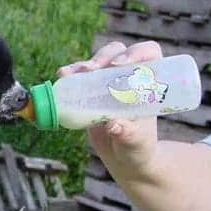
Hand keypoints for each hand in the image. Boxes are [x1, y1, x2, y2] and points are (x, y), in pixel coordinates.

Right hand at [57, 41, 162, 177]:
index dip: (136, 52)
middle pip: (117, 52)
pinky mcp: (90, 92)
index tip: (120, 64)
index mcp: (148, 84)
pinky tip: (62, 77)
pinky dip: (70, 75)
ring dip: (83, 64)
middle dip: (103, 57)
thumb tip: (114, 125)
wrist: (124, 158)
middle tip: (91, 69)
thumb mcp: (137, 143)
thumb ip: (128, 134)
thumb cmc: (138, 148)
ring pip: (96, 62)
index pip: (148, 54)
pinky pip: (79, 77)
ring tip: (69, 74)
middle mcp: (128, 78)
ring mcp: (107, 83)